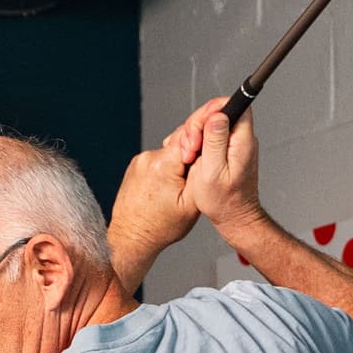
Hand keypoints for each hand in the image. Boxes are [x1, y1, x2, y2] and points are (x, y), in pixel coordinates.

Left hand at [109, 107, 211, 281]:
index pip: (189, 133)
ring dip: (182, 157)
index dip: (206, 125)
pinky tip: (172, 182)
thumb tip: (211, 150)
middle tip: (208, 153)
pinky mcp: (135, 167)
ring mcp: (140, 161)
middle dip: (196, 144)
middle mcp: (149, 158)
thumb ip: (201, 174)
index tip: (220, 113)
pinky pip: (158, 159)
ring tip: (188, 177)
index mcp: (164, 165)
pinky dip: (169, 165)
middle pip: (180, 139)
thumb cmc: (161, 227)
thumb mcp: (192, 205)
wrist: (132, 238)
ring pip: (169, 150)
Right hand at [181, 98, 265, 235]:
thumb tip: (218, 115)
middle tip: (191, 148)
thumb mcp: (212, 171)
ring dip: (196, 135)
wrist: (235, 217)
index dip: (211, 108)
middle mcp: (243, 138)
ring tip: (191, 156)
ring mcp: (237, 143)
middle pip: (219, 111)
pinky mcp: (230, 149)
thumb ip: (214, 141)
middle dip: (198, 124)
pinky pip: (212, 134)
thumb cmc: (224, 201)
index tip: (198, 126)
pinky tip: (194, 157)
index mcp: (242, 140)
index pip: (234, 104)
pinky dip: (200, 143)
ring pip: (213, 122)